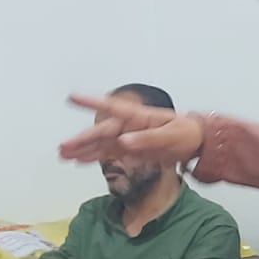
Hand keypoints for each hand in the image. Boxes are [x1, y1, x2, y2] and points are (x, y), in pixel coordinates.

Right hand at [60, 93, 205, 167]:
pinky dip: (94, 157)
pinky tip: (79, 162)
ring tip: (63, 155)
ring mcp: (128, 138)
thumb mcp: (171, 136)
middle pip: (101, 132)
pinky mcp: (131, 150)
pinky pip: (109, 154)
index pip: (112, 108)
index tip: (71, 97)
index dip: (91, 102)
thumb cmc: (186, 133)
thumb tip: (124, 142)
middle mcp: (129, 126)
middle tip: (63, 148)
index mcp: (138, 116)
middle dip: (82, 140)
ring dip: (83, 150)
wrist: (196, 142)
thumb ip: (148, 139)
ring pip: (101, 144)